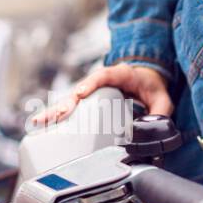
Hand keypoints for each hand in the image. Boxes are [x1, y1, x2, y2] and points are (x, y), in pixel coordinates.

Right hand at [29, 63, 173, 127]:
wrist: (146, 78)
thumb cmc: (151, 86)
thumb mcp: (162, 98)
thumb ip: (161, 111)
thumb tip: (154, 128)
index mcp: (120, 74)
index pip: (104, 75)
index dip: (91, 83)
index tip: (80, 93)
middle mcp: (101, 81)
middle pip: (80, 89)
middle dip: (68, 102)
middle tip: (58, 114)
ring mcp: (91, 91)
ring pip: (70, 99)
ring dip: (55, 110)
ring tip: (39, 121)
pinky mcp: (87, 101)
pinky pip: (71, 108)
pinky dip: (56, 116)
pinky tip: (42, 125)